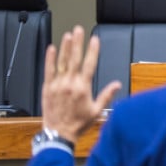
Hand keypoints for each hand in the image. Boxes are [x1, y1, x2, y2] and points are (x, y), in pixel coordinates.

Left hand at [41, 26, 121, 142]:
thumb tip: (117, 84)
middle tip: (79, 30)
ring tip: (68, 35)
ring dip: (65, 48)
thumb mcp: (97, 111)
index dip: (92, 51)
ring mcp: (57, 85)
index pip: (89, 64)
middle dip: (78, 43)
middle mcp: (70, 84)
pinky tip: (52, 49)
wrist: (58, 134)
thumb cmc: (78, 124)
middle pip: (75, 59)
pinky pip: (48, 70)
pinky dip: (50, 59)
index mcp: (83, 88)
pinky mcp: (47, 88)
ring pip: (62, 62)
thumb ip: (107, 95)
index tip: (95, 40)